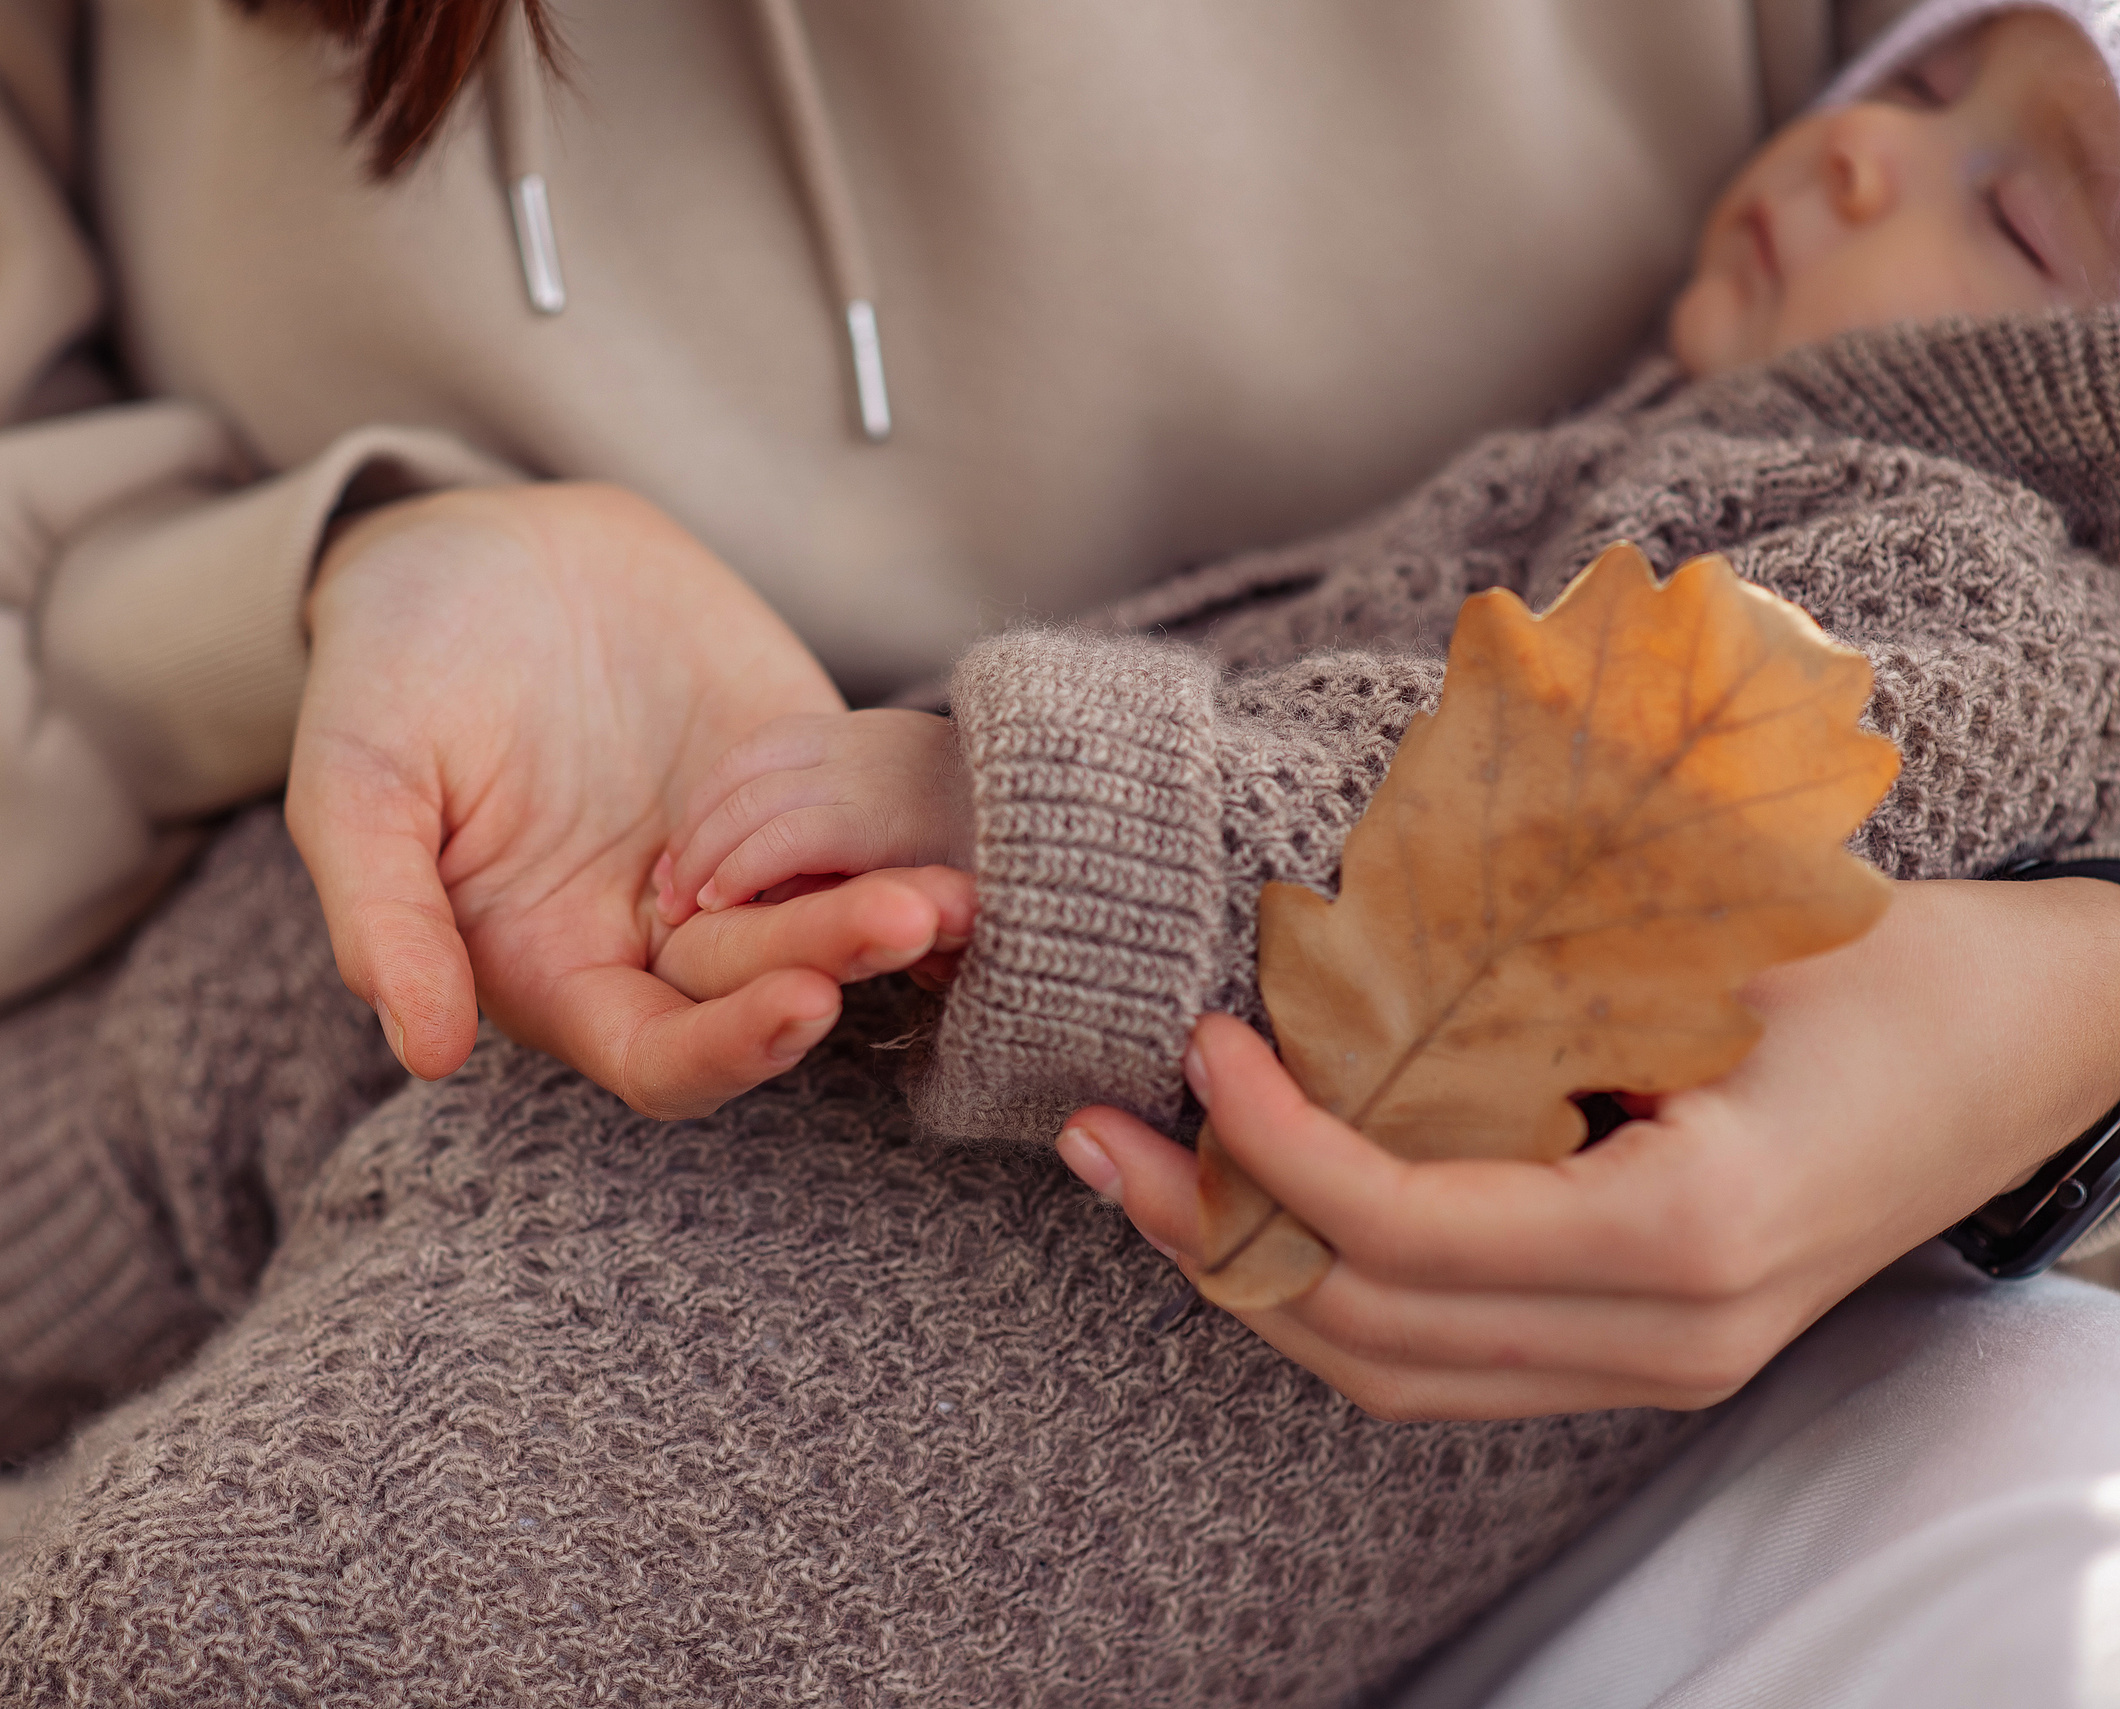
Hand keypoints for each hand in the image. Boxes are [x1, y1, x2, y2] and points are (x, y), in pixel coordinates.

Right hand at [289, 482, 932, 1117]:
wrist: (474, 543)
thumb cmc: (390, 673)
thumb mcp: (351, 785)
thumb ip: (385, 918)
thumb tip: (425, 1051)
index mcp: (556, 969)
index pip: (660, 1056)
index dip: (730, 1050)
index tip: (799, 1004)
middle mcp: (659, 936)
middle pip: (767, 987)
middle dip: (840, 958)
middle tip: (916, 912)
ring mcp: (740, 856)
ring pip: (830, 910)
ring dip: (899, 911)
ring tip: (960, 882)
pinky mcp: (796, 773)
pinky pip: (866, 816)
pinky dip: (911, 828)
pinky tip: (964, 819)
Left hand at [1054, 877, 2119, 1419]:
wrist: (2034, 1045)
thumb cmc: (1887, 964)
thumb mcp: (1709, 939)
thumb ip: (1523, 967)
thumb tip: (1317, 946)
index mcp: (1687, 1230)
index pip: (1412, 1232)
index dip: (1277, 1147)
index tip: (1197, 1044)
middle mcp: (1668, 1334)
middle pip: (1372, 1333)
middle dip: (1212, 1234)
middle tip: (1092, 1137)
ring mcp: (1662, 1364)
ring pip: (1396, 1372)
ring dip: (1251, 1279)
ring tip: (1139, 1180)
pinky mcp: (1648, 1352)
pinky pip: (1451, 1362)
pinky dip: (1334, 1296)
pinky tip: (1260, 1212)